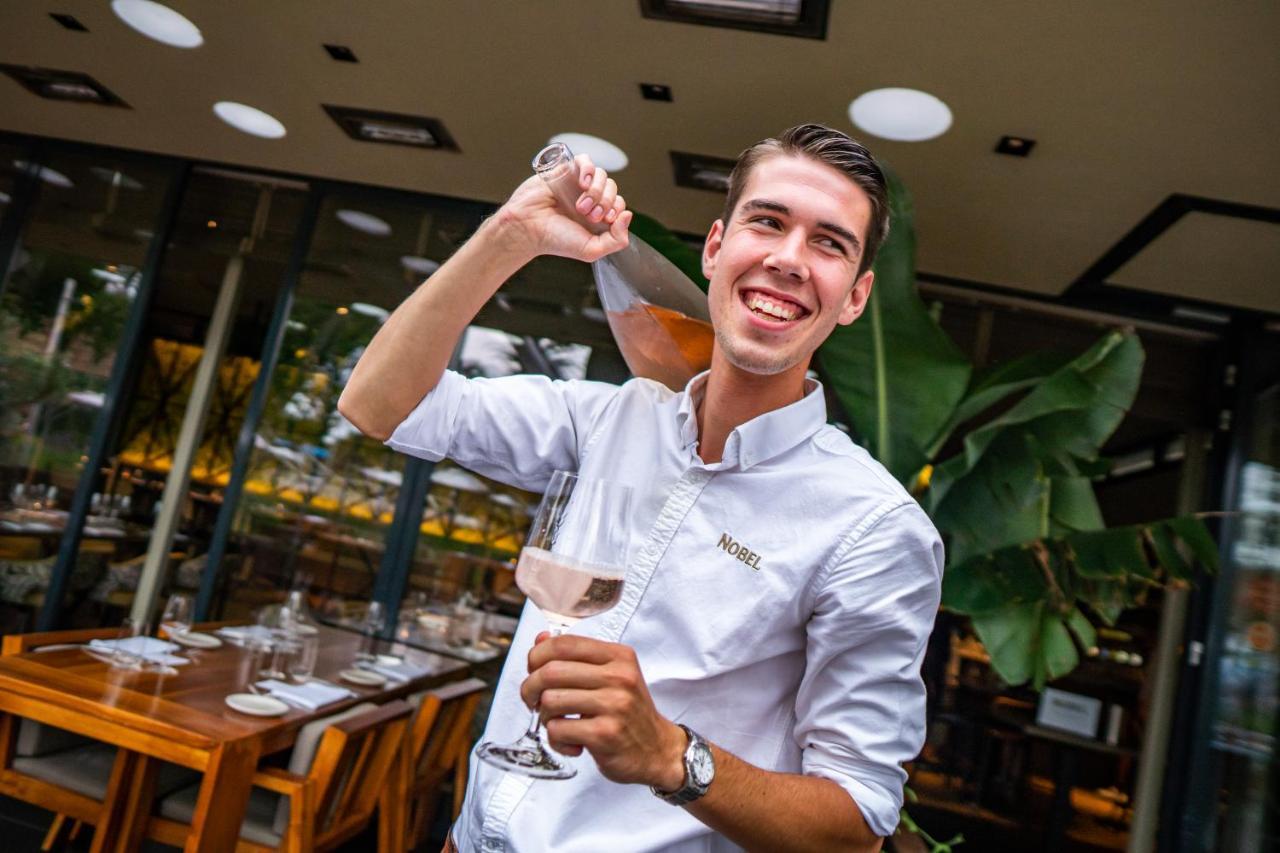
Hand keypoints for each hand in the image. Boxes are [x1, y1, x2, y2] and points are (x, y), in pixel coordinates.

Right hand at [489, 154, 631, 263]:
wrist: (527, 227)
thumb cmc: (555, 240)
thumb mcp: (591, 250)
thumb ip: (617, 240)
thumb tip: (628, 215)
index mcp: (597, 217)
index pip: (620, 205)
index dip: (617, 209)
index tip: (604, 220)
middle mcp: (590, 199)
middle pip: (612, 189)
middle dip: (605, 201)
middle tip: (589, 214)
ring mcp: (578, 184)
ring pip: (602, 175)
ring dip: (596, 189)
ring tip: (580, 204)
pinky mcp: (566, 171)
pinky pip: (585, 161)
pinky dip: (588, 169)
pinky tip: (581, 182)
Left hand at [521, 633, 685, 789]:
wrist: (657, 750)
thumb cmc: (628, 713)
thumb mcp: (611, 676)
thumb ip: (576, 658)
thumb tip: (540, 640)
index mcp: (618, 656)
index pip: (564, 643)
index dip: (537, 655)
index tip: (533, 671)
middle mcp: (619, 677)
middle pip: (551, 671)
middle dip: (530, 688)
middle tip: (533, 701)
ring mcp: (614, 705)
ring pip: (550, 701)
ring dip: (544, 717)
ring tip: (558, 723)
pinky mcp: (605, 734)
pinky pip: (558, 730)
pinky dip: (556, 739)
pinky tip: (571, 743)